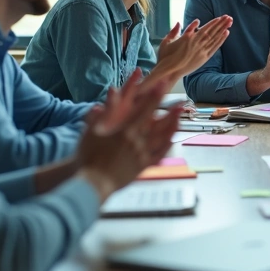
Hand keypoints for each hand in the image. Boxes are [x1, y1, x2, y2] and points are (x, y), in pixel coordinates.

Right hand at [76, 70, 182, 201]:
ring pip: (162, 139)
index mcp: (125, 131)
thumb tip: (98, 105)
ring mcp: (142, 155)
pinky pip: (158, 155)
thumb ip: (95, 118)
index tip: (162, 86)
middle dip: (170, 111)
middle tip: (181, 102)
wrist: (93, 184)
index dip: (154, 97)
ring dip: (172, 128)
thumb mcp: (88, 135)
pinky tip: (172, 141)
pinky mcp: (143, 167)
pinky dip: (167, 147)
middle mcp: (137, 142)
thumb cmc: (88, 158)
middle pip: (158, 123)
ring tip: (180, 119)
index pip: (143, 110)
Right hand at [154, 16, 232, 80]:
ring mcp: (201, 50)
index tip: (219, 17)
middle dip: (221, 23)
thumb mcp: (166, 41)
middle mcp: (196, 42)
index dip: (212, 22)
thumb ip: (173, 31)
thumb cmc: (166, 57)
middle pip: (211, 31)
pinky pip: (214, 47)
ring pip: (214, 37)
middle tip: (229, 17)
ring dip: (223, 29)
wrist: (169, 71)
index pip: (203, 27)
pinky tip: (226, 33)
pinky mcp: (203, 58)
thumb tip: (178, 23)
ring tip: (230, 22)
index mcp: (188, 36)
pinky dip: (221, 40)